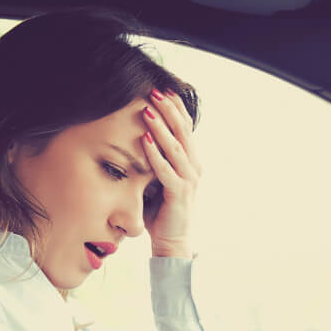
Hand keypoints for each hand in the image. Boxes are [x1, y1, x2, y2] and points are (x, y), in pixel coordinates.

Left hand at [139, 88, 200, 258]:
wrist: (172, 241)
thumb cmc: (161, 210)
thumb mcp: (158, 179)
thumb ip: (154, 160)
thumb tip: (136, 138)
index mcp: (191, 161)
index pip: (185, 128)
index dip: (175, 107)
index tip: (162, 88)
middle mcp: (194, 168)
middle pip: (183, 132)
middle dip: (169, 110)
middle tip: (155, 91)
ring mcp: (189, 181)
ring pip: (176, 148)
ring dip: (161, 127)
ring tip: (149, 110)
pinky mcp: (179, 194)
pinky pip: (167, 171)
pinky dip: (156, 155)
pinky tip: (146, 141)